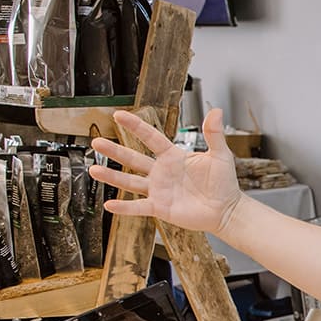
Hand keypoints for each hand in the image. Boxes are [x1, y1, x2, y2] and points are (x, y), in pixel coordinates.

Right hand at [89, 108, 242, 235]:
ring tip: (94, 170)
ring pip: (130, 182)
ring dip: (112, 177)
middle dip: (114, 151)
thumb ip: (214, 134)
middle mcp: (161, 172)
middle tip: (96, 142)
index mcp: (173, 156)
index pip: (151, 137)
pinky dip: (125, 207)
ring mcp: (159, 190)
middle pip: (133, 158)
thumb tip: (215, 110)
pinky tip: (109, 204)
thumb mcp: (220, 155)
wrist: (226, 210)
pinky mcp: (160, 207)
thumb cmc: (224, 182)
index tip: (118, 115)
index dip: (136, 126)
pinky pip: (139, 207)